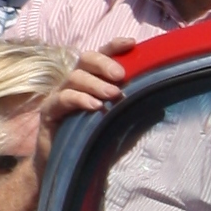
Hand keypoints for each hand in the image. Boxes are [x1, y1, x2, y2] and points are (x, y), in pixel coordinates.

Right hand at [35, 44, 133, 169]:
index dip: (114, 46)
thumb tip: (161, 109)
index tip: (132, 43)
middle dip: (104, 63)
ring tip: (113, 95)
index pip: (101, 56)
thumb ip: (134, 114)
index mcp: (92, 81)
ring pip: (74, 77)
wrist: (66, 167)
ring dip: (95, 84)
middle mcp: (74, 84)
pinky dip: (79, 99)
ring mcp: (59, 96)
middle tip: (121, 76)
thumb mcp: (119, 126)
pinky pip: (62, 99)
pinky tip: (95, 107)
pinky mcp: (49, 112)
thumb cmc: (95, 142)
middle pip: (85, 59)